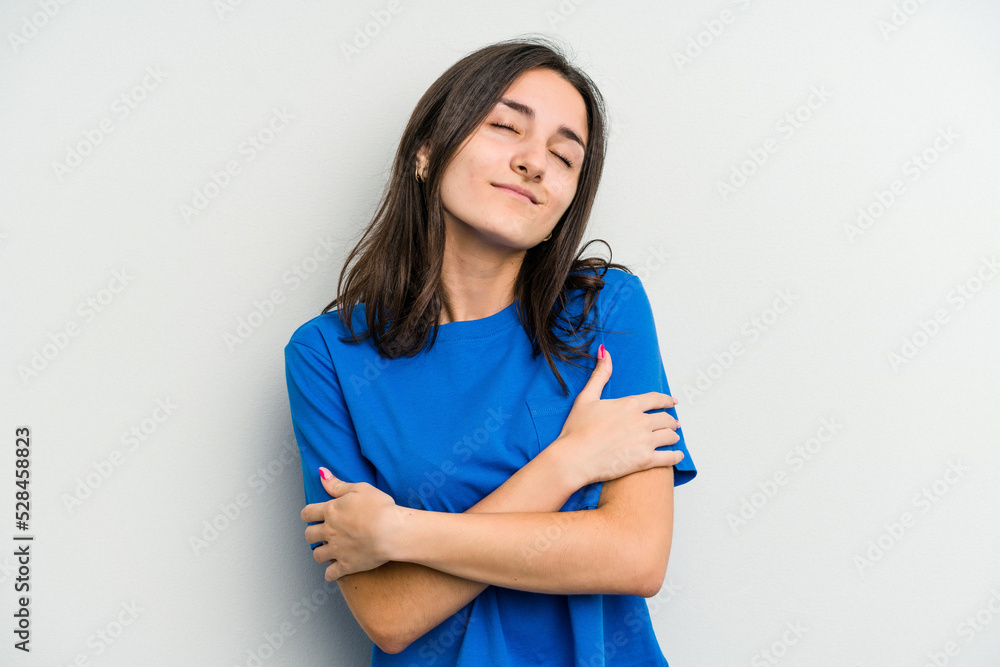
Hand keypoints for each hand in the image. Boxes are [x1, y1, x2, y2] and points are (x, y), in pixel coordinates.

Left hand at [300, 468, 406, 580]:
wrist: (393, 532)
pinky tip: (335, 570)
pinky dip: (331, 573)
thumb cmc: (380, 508)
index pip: (307, 514)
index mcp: (331, 511)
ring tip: (329, 550)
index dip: (308, 515)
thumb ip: (337, 484)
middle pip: (309, 535)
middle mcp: (330, 531)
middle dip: (313, 534)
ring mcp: (337, 550)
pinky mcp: (346, 565)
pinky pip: (330, 574)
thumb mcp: (360, 488)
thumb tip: (321, 474)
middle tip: (322, 533)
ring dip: (321, 553)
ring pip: (317, 555)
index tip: (312, 516)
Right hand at [551, 345, 682, 486]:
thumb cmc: (577, 430)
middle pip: (666, 418)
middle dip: (671, 420)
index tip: (673, 402)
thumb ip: (600, 375)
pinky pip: (669, 458)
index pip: (655, 399)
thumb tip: (605, 353)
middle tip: (674, 423)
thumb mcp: (587, 398)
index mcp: (629, 405)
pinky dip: (675, 456)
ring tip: (673, 438)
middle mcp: (641, 421)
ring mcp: (645, 441)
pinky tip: (677, 455)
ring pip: (669, 436)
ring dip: (673, 437)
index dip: (666, 400)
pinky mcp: (645, 461)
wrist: (574, 458)